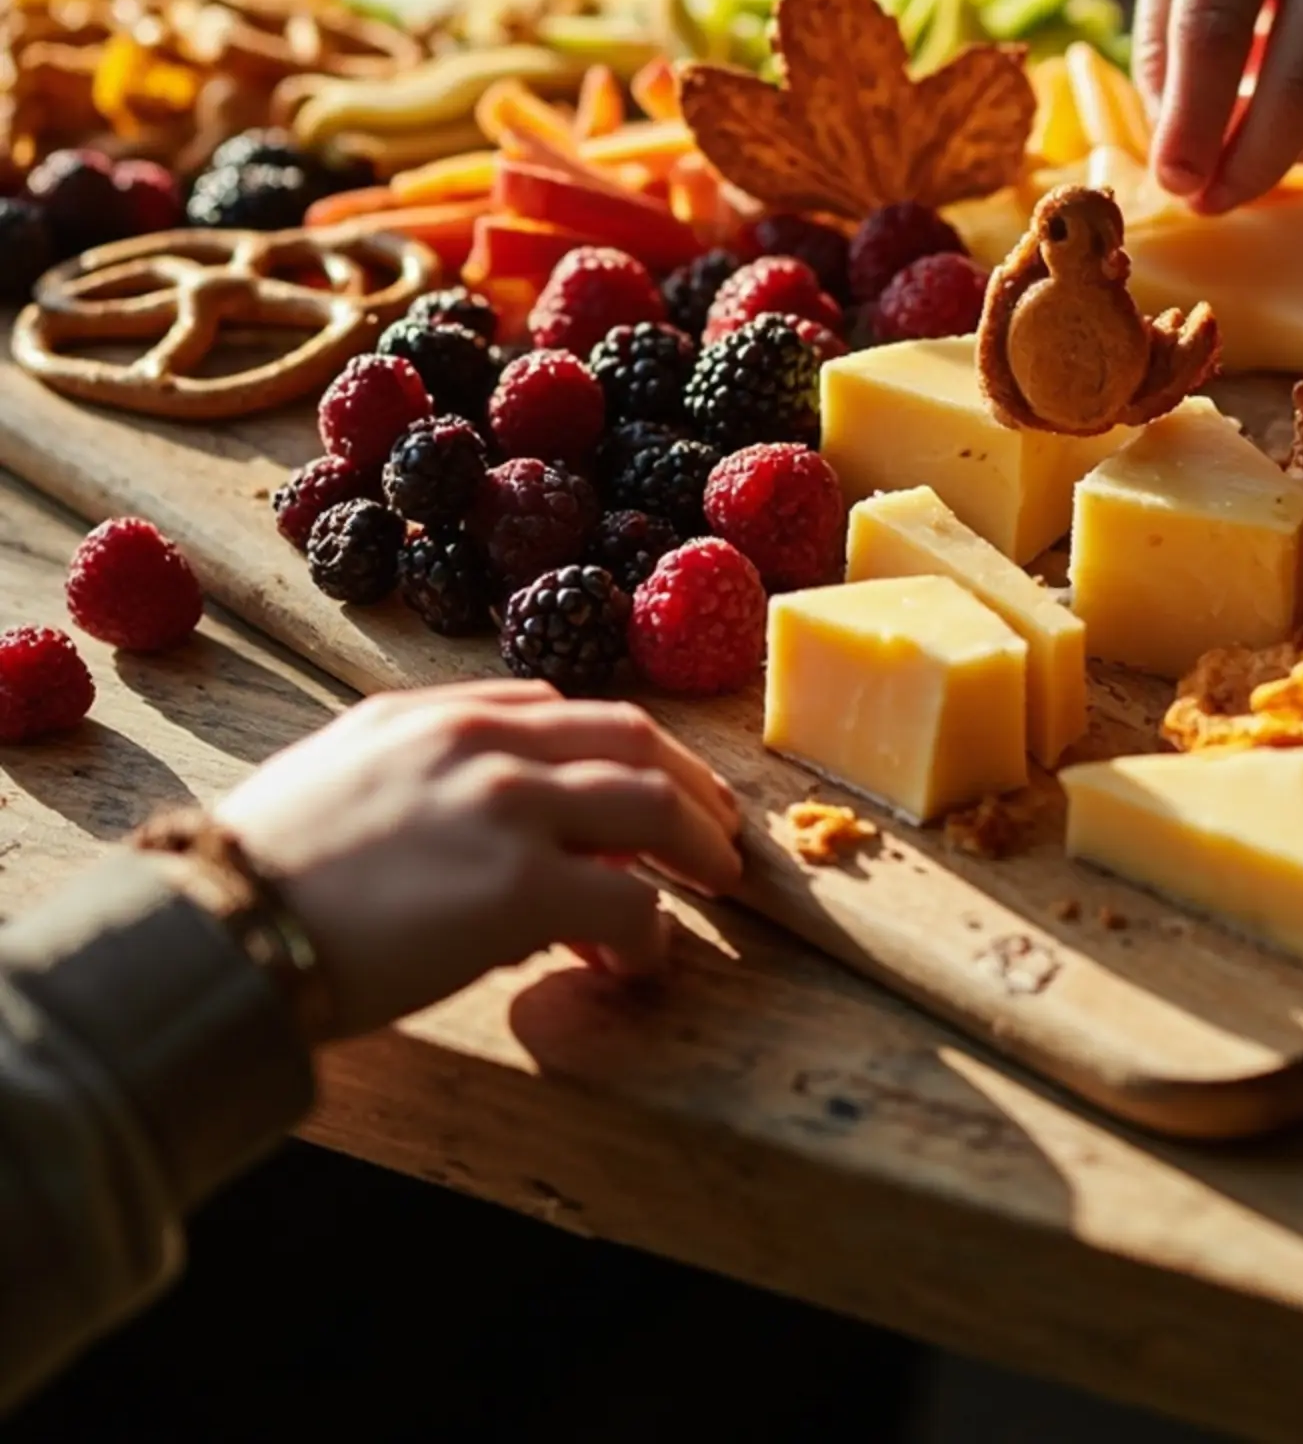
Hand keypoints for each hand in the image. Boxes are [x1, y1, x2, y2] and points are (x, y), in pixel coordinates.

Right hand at [214, 681, 743, 1038]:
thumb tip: (496, 841)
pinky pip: (629, 905)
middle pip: (631, 738)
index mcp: (434, 714)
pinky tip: (642, 964)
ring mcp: (509, 808)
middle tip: (717, 827)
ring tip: (718, 883)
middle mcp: (481, 741)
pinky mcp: (521, 888)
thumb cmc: (257, 875)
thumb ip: (425, 781)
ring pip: (651, 804)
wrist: (212, 930)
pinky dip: (651, 935)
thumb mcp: (343, 779)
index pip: (561, 708)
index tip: (643, 785)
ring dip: (698, 844)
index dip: (617, 751)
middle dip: (688, 783)